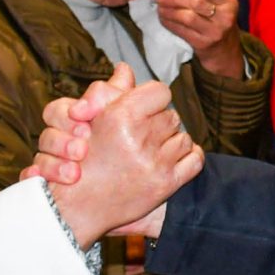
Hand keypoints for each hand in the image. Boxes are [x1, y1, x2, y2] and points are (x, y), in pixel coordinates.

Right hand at [24, 64, 197, 244]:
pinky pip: (195, 160)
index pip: (160, 92)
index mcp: (120, 116)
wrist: (79, 206)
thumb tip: (124, 68)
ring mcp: (155, 162)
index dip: (153, 99)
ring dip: (171, 142)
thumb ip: (111, 92)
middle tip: (143, 135)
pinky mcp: (167, 184)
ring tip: (151, 150)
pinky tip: (172, 160)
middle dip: (159, 123)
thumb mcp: (92, 120)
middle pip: (171, 115)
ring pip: (183, 137)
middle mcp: (140, 137)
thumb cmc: (84, 160)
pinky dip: (188, 158)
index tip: (144, 109)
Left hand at [156, 0, 243, 78]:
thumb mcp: (217, 3)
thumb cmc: (217, 21)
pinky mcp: (203, 44)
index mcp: (229, 1)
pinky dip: (169, 23)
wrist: (224, 51)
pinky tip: (163, 18)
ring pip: (187, 17)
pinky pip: (181, 31)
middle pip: (195, 2)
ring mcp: (215, 32)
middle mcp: (225, 16)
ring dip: (169, 10)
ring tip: (159, 6)